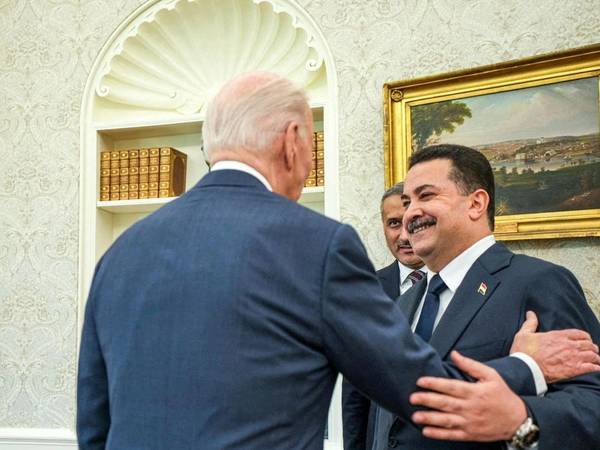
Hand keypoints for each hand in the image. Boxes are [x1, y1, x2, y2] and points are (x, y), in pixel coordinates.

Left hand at [410, 351, 526, 441]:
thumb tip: (454, 354)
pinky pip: (452, 434)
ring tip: (416, 416)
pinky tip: (426, 431)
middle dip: (428, 400)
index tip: (421, 381)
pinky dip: (439, 434)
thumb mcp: (490, 375)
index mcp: (474, 392)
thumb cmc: (503, 395)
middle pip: (446, 403)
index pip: (451, 387)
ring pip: (447, 420)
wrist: (518, 420)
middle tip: (412, 398)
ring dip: (430, 418)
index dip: (435, 384)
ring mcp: (470, 422)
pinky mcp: (471, 434)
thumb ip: (470, 365)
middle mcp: (471, 407)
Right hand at [510, 311, 599, 382]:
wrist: (526, 368)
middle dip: (592, 347)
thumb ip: (530, 323)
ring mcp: (573, 357)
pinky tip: (595, 369)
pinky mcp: (574, 370)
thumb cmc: (524, 352)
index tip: (585, 340)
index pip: (579, 333)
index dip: (585, 337)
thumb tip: (530, 313)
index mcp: (558, 336)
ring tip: (595, 361)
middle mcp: (568, 345)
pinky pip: (591, 368)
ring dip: (595, 358)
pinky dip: (595, 368)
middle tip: (591, 351)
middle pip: (589, 344)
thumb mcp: (524, 334)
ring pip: (592, 356)